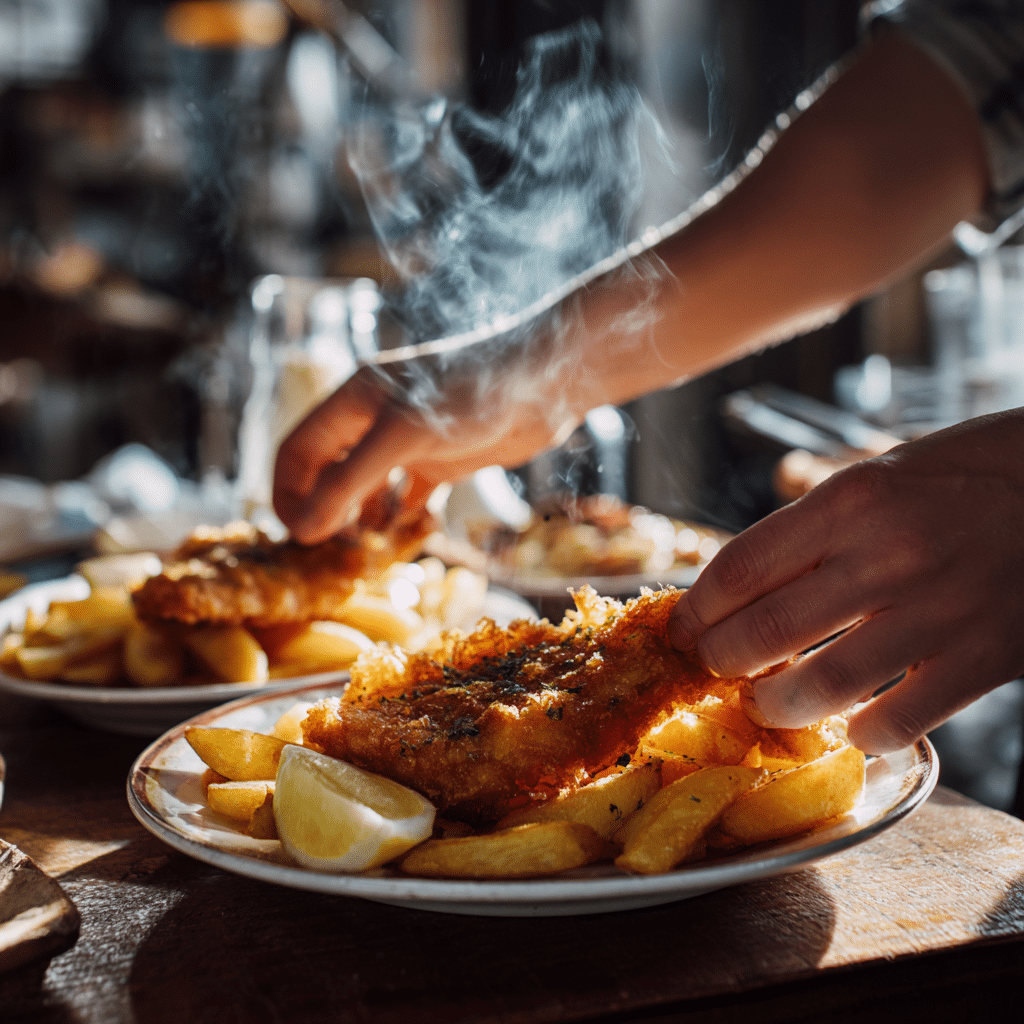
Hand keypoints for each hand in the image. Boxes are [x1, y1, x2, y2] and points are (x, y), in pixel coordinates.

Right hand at [272, 361, 579, 543]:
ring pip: (366, 490)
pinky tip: (405, 538)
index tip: (298, 540)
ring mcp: (408, 442)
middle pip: (327, 473)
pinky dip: (402, 520)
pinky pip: (407, 497)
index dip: (288, 496)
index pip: (296, 452)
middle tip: (332, 555)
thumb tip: (304, 529)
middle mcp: (373, 420)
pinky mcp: (441, 460)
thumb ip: (350, 482)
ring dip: (362, 521)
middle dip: (324, 513)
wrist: (546, 383)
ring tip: (366, 553)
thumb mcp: (402, 437)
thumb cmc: (471, 394)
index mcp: (351, 400)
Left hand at [668, 409, 1023, 753]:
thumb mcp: (880, 472)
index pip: (741, 568)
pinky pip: (900, 719)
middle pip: (766, 631)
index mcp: (852, 500)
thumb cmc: (972, 470)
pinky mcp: (986, 656)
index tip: (679, 631)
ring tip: (764, 704)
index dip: (695, 610)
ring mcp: (938, 610)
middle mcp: (887, 554)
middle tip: (712, 670)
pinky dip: (860, 734)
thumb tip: (747, 583)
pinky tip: (848, 726)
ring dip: (777, 706)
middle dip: (721, 663)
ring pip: (824, 685)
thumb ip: (815, 526)